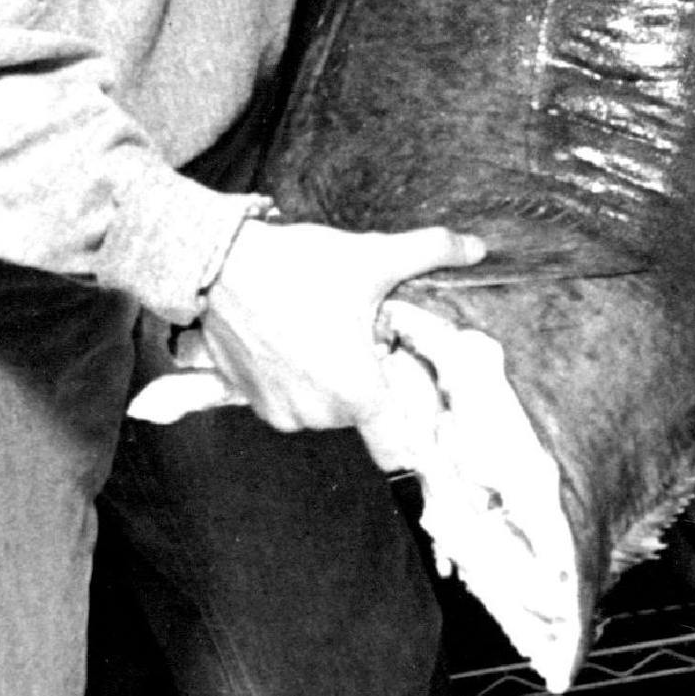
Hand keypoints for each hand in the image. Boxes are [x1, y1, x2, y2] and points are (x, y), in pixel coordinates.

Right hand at [193, 216, 485, 438]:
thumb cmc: (297, 266)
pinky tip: (290, 341)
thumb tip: (477, 247)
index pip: (399, 448)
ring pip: (324, 408)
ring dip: (328, 381)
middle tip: (355, 337)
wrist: (218, 263)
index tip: (413, 408)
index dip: (414, 432)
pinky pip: (289, 402)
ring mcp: (280, 412)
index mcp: (357, 392)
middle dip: (365, 381)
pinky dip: (294, 380)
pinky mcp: (249, 403)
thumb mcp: (372, 257)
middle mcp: (319, 414)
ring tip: (319, 333)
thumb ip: (431, 252)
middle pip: (361, 415)